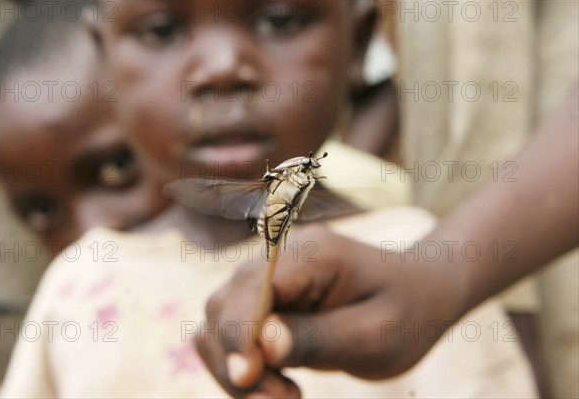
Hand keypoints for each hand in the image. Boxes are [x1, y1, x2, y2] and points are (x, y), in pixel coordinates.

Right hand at [195, 224, 466, 397]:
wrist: (419, 295)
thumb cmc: (407, 312)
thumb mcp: (376, 334)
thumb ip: (319, 337)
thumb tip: (262, 345)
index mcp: (313, 254)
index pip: (252, 286)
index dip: (238, 331)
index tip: (247, 377)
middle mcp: (281, 259)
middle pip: (224, 305)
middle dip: (237, 359)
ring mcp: (271, 278)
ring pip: (219, 322)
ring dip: (236, 367)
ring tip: (283, 395)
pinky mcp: (268, 301)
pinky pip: (233, 333)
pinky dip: (242, 364)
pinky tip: (276, 383)